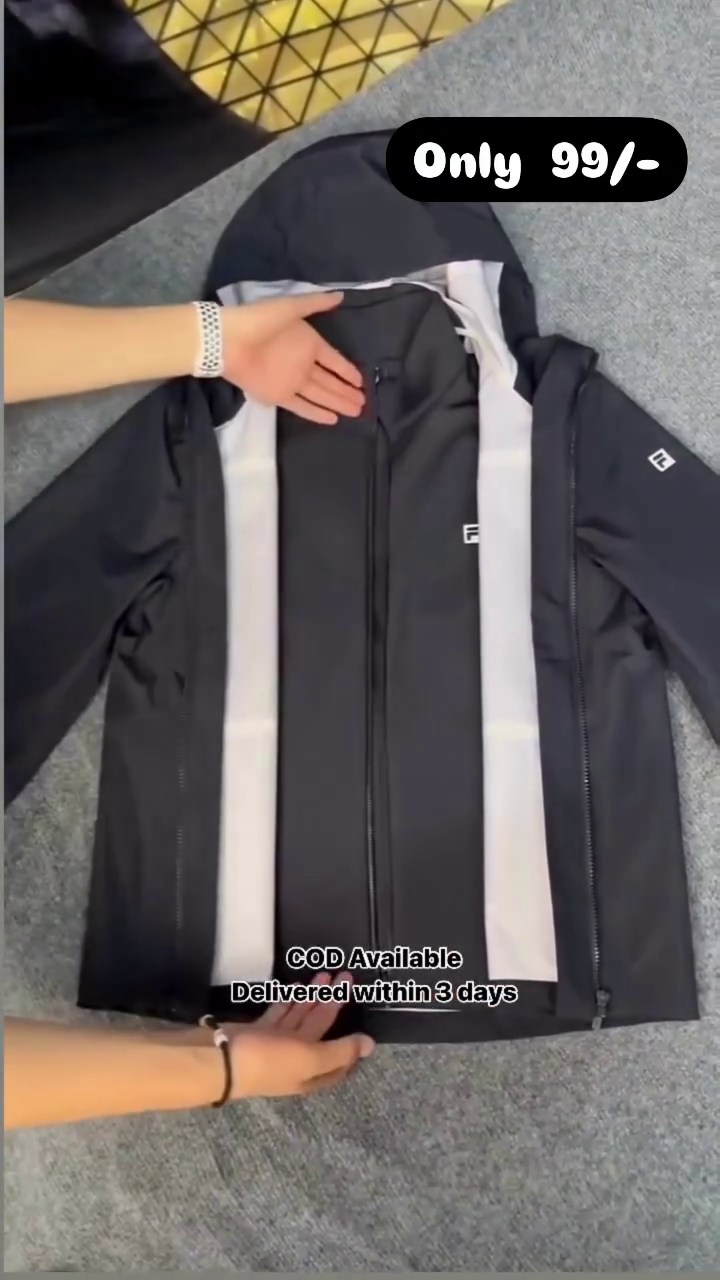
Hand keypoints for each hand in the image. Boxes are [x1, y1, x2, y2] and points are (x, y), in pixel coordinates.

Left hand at [221, 293, 364, 424]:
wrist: (230, 340)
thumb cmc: (260, 320)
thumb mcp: (291, 307)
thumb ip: (316, 304)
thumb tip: (341, 296)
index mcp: (308, 343)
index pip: (334, 360)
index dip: (347, 371)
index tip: (362, 381)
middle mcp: (302, 365)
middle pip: (330, 382)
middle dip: (347, 392)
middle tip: (364, 402)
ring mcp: (291, 381)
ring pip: (321, 395)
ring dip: (338, 404)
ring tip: (356, 412)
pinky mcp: (279, 396)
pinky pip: (302, 406)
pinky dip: (316, 413)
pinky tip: (333, 419)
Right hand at [227, 972, 374, 1096]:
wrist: (219, 1060)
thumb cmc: (270, 1062)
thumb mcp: (311, 1059)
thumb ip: (341, 1050)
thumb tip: (370, 1045)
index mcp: (310, 1073)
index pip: (339, 1061)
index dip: (352, 1045)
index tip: (362, 1022)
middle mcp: (295, 1061)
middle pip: (320, 1031)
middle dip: (333, 1004)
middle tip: (345, 977)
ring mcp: (274, 1046)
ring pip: (300, 1019)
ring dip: (313, 998)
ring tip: (325, 974)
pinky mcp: (257, 1032)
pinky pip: (279, 1014)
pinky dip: (290, 1001)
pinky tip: (297, 987)